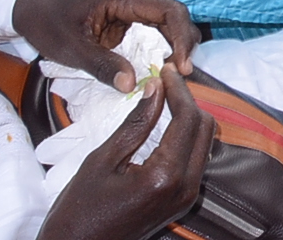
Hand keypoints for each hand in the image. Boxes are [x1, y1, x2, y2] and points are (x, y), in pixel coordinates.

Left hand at [13, 0, 197, 90]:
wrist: (33, 4)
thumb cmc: (48, 19)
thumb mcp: (70, 47)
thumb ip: (101, 65)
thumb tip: (131, 85)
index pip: (171, 12)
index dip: (182, 39)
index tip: (181, 67)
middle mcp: (140, 0)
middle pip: (177, 20)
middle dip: (184, 48)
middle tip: (179, 80)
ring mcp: (137, 11)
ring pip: (170, 28)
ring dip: (174, 52)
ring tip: (170, 79)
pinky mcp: (131, 23)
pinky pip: (155, 37)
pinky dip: (160, 54)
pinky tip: (156, 73)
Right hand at [37, 73, 214, 239]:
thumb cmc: (77, 211)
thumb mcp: (101, 161)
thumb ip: (134, 124)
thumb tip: (155, 88)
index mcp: (164, 176)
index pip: (187, 119)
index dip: (178, 89)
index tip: (163, 71)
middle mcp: (185, 188)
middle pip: (204, 128)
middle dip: (188, 101)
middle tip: (165, 83)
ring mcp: (186, 197)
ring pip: (205, 143)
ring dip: (190, 118)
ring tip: (165, 100)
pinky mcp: (182, 202)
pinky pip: (197, 160)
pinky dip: (187, 138)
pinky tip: (166, 126)